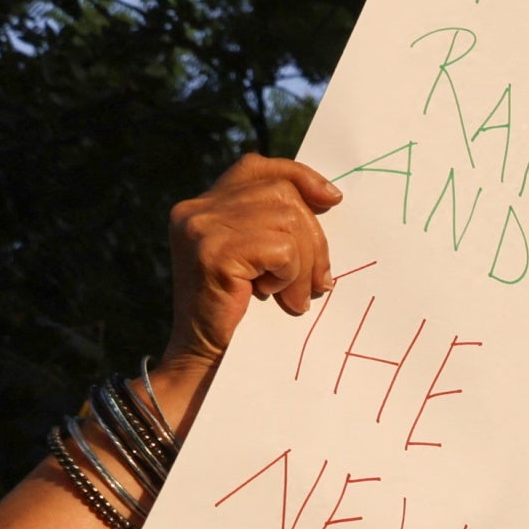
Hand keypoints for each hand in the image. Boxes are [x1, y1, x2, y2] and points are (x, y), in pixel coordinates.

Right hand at [159, 155, 341, 385]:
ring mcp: (200, 228)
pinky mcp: (212, 253)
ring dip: (305, 264)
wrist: (206, 361)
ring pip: (287, 220)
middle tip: (319, 282)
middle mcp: (195, 210)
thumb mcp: (259, 262)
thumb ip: (273, 227)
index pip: (256, 167)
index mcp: (203, 206)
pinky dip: (291, 275)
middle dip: (314, 238)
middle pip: (282, 194)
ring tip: (293, 296)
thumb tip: (328, 200)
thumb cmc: (242, 317)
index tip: (333, 199)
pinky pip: (281, 249)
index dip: (298, 175)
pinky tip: (276, 297)